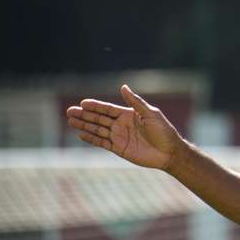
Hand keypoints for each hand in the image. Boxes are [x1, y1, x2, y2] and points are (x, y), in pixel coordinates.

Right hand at [66, 85, 183, 169]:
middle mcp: (121, 124)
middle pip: (99, 118)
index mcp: (128, 114)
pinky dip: (92, 138)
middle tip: (69, 111)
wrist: (169, 152)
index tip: (83, 103)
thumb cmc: (163, 131)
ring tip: (70, 121)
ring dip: (84, 125)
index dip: (95, 106)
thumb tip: (123, 87)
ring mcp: (119, 137)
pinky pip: (102, 143)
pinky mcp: (119, 149)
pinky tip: (81, 134)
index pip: (108, 109)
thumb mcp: (150, 114)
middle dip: (84, 115)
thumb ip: (135, 102)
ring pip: (98, 129)